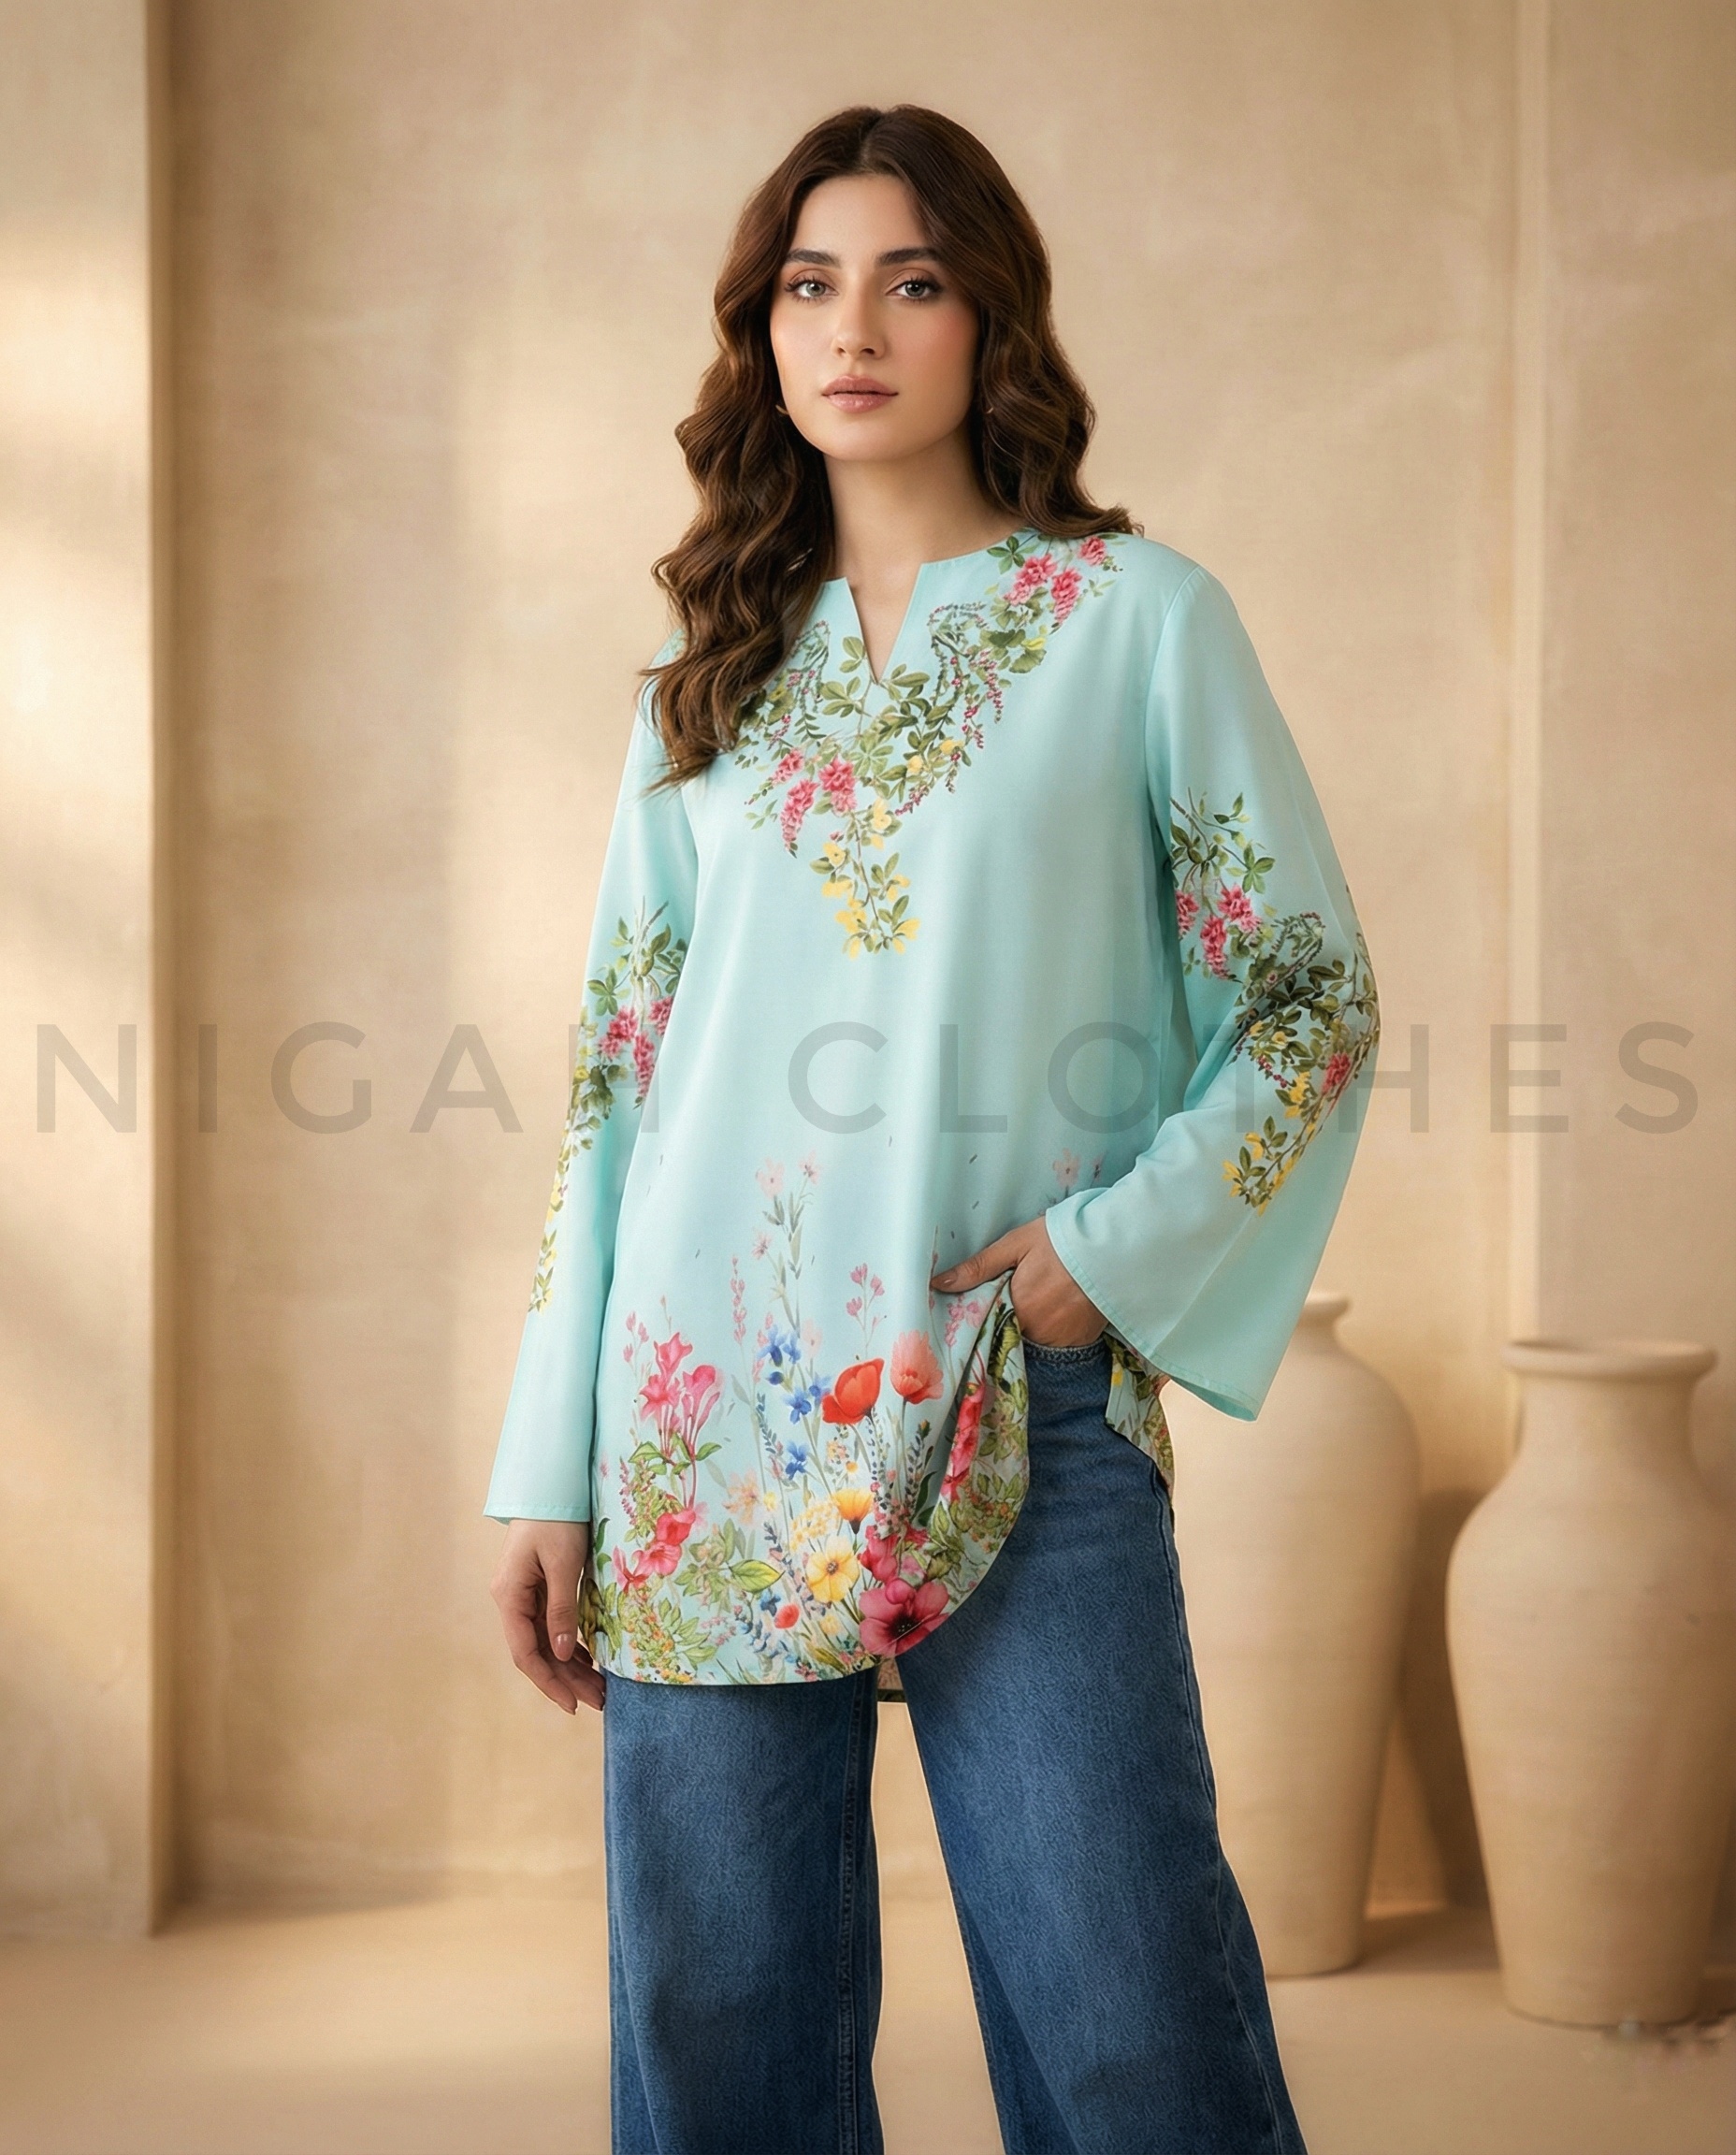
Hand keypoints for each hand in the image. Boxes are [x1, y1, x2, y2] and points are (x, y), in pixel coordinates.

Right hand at [491, 1519, 604, 1713]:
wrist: (551, 1483)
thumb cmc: (556, 1518)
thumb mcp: (564, 1564)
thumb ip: (562, 1609)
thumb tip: (564, 1653)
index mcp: (510, 1596)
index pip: (526, 1652)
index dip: (549, 1682)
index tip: (572, 1705)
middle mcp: (512, 1600)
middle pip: (537, 1651)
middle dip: (566, 1679)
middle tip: (599, 1701)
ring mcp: (524, 1594)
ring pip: (546, 1641)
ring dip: (571, 1665)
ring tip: (599, 1688)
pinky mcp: (538, 1587)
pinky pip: (551, 1625)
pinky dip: (570, 1644)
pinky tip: (589, 1659)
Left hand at [931, 1214, 1106, 1349]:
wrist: (1117, 1246)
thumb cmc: (1063, 1239)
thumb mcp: (1016, 1244)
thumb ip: (979, 1267)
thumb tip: (938, 1283)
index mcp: (1016, 1307)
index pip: (988, 1323)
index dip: (986, 1313)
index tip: (985, 1305)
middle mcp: (1037, 1330)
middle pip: (1011, 1333)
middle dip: (1010, 1318)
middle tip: (1021, 1294)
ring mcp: (1062, 1339)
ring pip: (1034, 1339)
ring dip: (1032, 1325)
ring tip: (1042, 1299)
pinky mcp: (1083, 1340)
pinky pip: (1059, 1343)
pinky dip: (1055, 1329)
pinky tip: (1060, 1307)